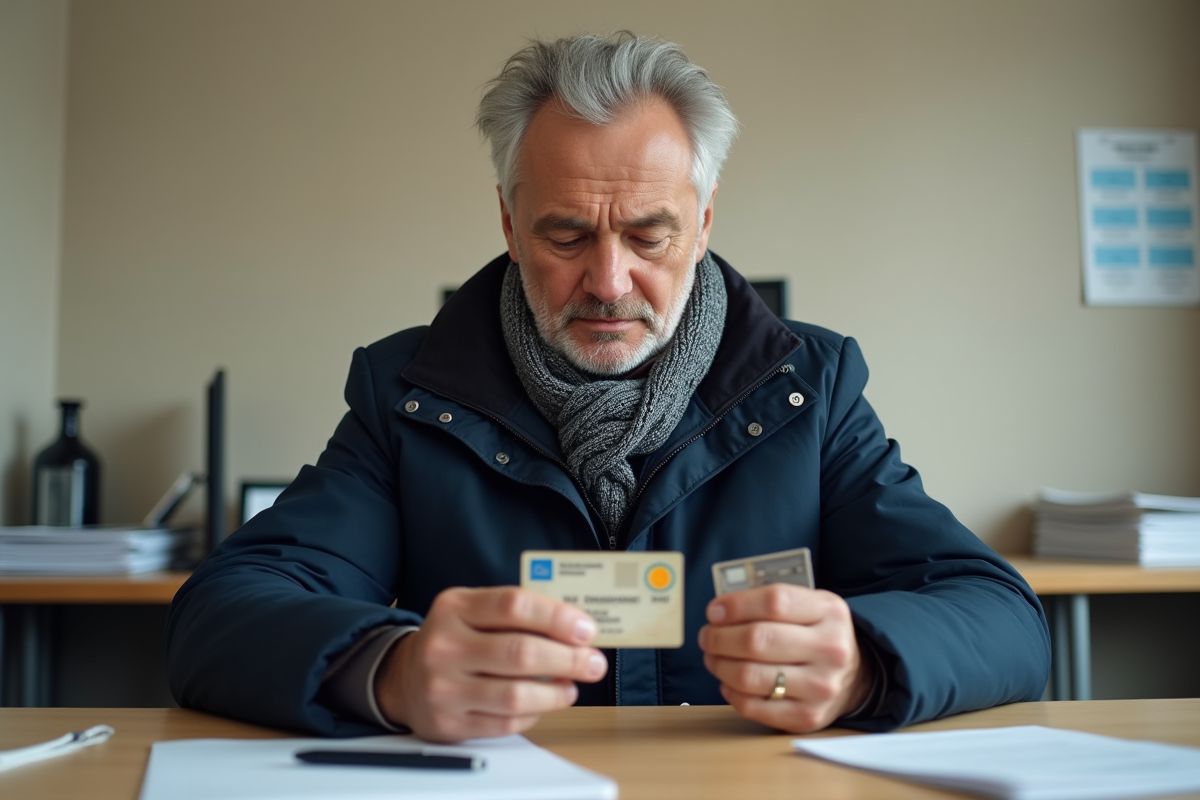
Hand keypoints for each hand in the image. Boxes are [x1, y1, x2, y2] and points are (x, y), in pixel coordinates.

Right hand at [373, 587, 607, 741]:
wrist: (403, 678)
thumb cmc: (454, 639)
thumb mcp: (472, 609)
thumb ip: (517, 612)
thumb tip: (576, 627)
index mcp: (455, 607)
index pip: (514, 605)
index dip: (557, 617)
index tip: (586, 629)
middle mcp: (444, 646)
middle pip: (521, 652)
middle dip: (568, 659)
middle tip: (593, 662)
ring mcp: (443, 688)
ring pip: (516, 695)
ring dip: (556, 692)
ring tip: (572, 686)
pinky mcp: (449, 723)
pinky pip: (505, 723)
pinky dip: (534, 714)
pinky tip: (544, 702)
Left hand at [698, 584, 871, 732]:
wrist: (854, 676)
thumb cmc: (817, 635)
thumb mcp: (810, 605)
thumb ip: (770, 601)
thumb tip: (720, 611)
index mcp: (829, 612)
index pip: (774, 602)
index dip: (736, 605)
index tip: (714, 611)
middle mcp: (830, 649)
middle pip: (757, 640)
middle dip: (719, 637)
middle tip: (708, 636)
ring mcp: (821, 686)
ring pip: (749, 675)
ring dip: (719, 665)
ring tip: (714, 657)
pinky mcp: (807, 716)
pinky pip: (752, 706)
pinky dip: (730, 692)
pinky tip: (729, 682)